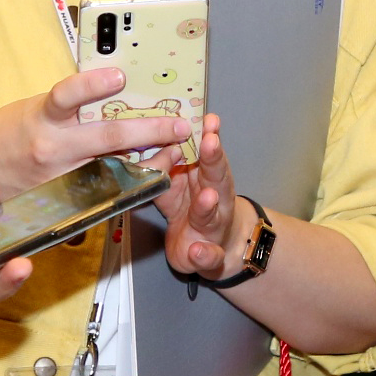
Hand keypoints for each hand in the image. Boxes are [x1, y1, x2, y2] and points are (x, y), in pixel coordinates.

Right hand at [0, 68, 191, 193]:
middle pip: (106, 137)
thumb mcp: (36, 107)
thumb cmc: (10, 133)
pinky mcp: (65, 199)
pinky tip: (151, 177)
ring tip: (174, 153)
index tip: (119, 76)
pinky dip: (129, 184)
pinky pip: (103, 192)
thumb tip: (114, 87)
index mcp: (43, 117)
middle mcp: (53, 148)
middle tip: (178, 125)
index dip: (93, 85)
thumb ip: (70, 104)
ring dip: (149, 161)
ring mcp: (61, 178)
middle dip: (149, 130)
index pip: (66, 95)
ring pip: (114, 170)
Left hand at [160, 114, 251, 279]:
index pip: (206, 154)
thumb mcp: (173, 187)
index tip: (208, 120)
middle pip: (216, 176)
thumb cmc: (191, 210)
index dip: (207, 137)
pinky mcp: (208, 255)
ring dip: (209, 205)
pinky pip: (209, 256)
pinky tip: (198, 251)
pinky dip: (205, 254)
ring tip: (207, 197)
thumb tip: (159, 149)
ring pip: (214, 213)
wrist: (211, 249)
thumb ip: (165, 169)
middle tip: (210, 142)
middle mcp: (215, 199)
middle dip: (214, 160)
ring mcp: (213, 227)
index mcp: (204, 178)